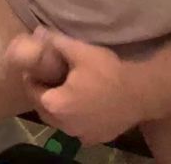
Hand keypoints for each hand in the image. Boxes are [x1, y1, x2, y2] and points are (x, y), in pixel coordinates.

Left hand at [7, 28, 142, 146]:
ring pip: (59, 119)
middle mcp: (63, 125)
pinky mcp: (94, 139)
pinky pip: (76, 126)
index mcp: (55, 105)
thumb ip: (56, 43)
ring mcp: (79, 135)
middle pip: (44, 108)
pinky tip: (84, 102)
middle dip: (44, 92)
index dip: (32, 77)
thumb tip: (38, 32)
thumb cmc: (107, 71)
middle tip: (51, 75)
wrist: (139, 93)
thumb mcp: (80, 51)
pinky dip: (75, 116)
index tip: (37, 66)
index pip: (31, 91)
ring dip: (59, 106)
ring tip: (67, 87)